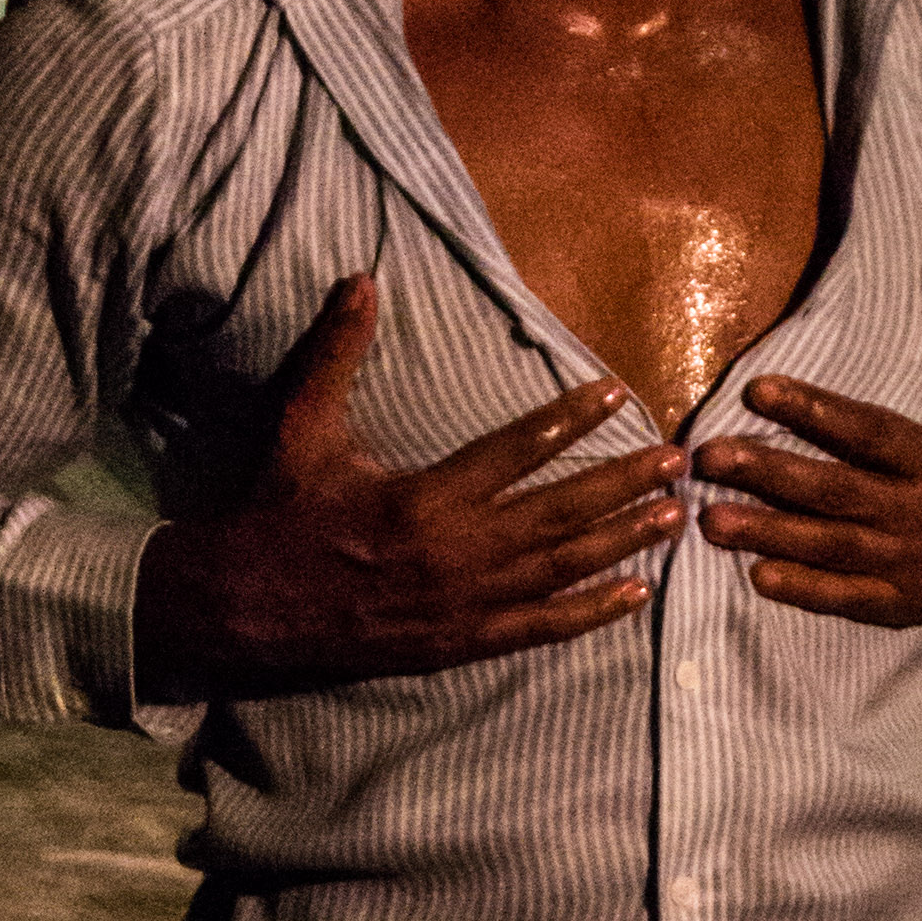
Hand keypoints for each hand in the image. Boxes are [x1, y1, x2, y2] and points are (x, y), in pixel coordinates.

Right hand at [132, 275, 680, 695]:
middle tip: (678, 461)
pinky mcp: (462, 642)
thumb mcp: (300, 427)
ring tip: (674, 517)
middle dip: (624, 485)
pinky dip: (592, 612)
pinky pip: (541, 628)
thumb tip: (359, 279)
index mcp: (423, 498)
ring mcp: (464, 603)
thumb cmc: (277, 510)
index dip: (571, 419)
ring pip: (563, 570)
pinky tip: (638, 594)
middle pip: (561, 513)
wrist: (243, 606)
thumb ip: (335, 353)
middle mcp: (455, 552)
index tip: (617, 394)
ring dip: (624, 543)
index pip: (516, 450)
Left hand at [690, 262, 921, 631]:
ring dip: (769, 534)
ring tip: (711, 519)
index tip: (758, 390)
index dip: (815, 412)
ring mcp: (913, 564)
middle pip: (837, 491)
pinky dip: (806, 591)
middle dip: (769, 473)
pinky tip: (758, 577)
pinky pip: (850, 598)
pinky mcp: (905, 603)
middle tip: (708, 457)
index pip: (870, 433)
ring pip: (832, 547)